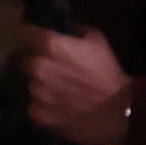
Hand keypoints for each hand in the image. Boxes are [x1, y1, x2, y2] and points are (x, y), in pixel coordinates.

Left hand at [17, 27, 129, 144]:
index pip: (25, 34)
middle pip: (25, 60)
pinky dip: (43, 107)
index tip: (38, 40)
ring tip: (60, 91)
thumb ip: (76, 31)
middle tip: (54, 69)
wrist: (120, 111)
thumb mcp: (98, 42)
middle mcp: (38, 67)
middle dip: (37, 62)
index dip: (32, 37)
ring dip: (41, 85)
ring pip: (31, 84)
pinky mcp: (38, 114)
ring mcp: (36, 92)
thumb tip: (66, 30)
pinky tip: (60, 107)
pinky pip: (34, 106)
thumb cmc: (109, 74)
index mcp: (50, 46)